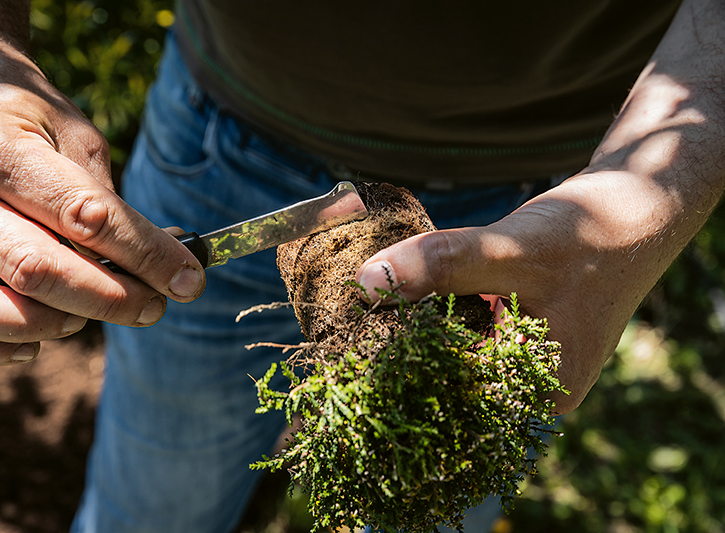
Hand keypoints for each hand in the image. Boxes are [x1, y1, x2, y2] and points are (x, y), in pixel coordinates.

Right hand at [0, 38, 204, 366]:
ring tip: (93, 311)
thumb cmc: (31, 121)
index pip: (81, 215)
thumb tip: (164, 267)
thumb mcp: (78, 138)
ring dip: (54, 322)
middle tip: (156, 305)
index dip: (143, 253)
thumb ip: (108, 202)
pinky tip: (43, 335)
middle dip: (110, 298)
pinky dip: (3, 346)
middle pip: (35, 268)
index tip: (189, 278)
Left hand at [355, 174, 656, 413]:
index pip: (452, 398)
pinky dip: (436, 316)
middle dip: (403, 354)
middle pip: (449, 384)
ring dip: (416, 333)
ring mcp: (523, 363)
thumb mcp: (510, 250)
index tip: (355, 346)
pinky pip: (464, 336)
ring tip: (372, 313)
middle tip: (355, 328)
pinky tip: (405, 299)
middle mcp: (530, 387)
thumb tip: (368, 281)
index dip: (401, 372)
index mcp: (539, 388)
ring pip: (453, 359)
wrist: (635, 210)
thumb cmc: (588, 234)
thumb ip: (442, 264)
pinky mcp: (515, 336)